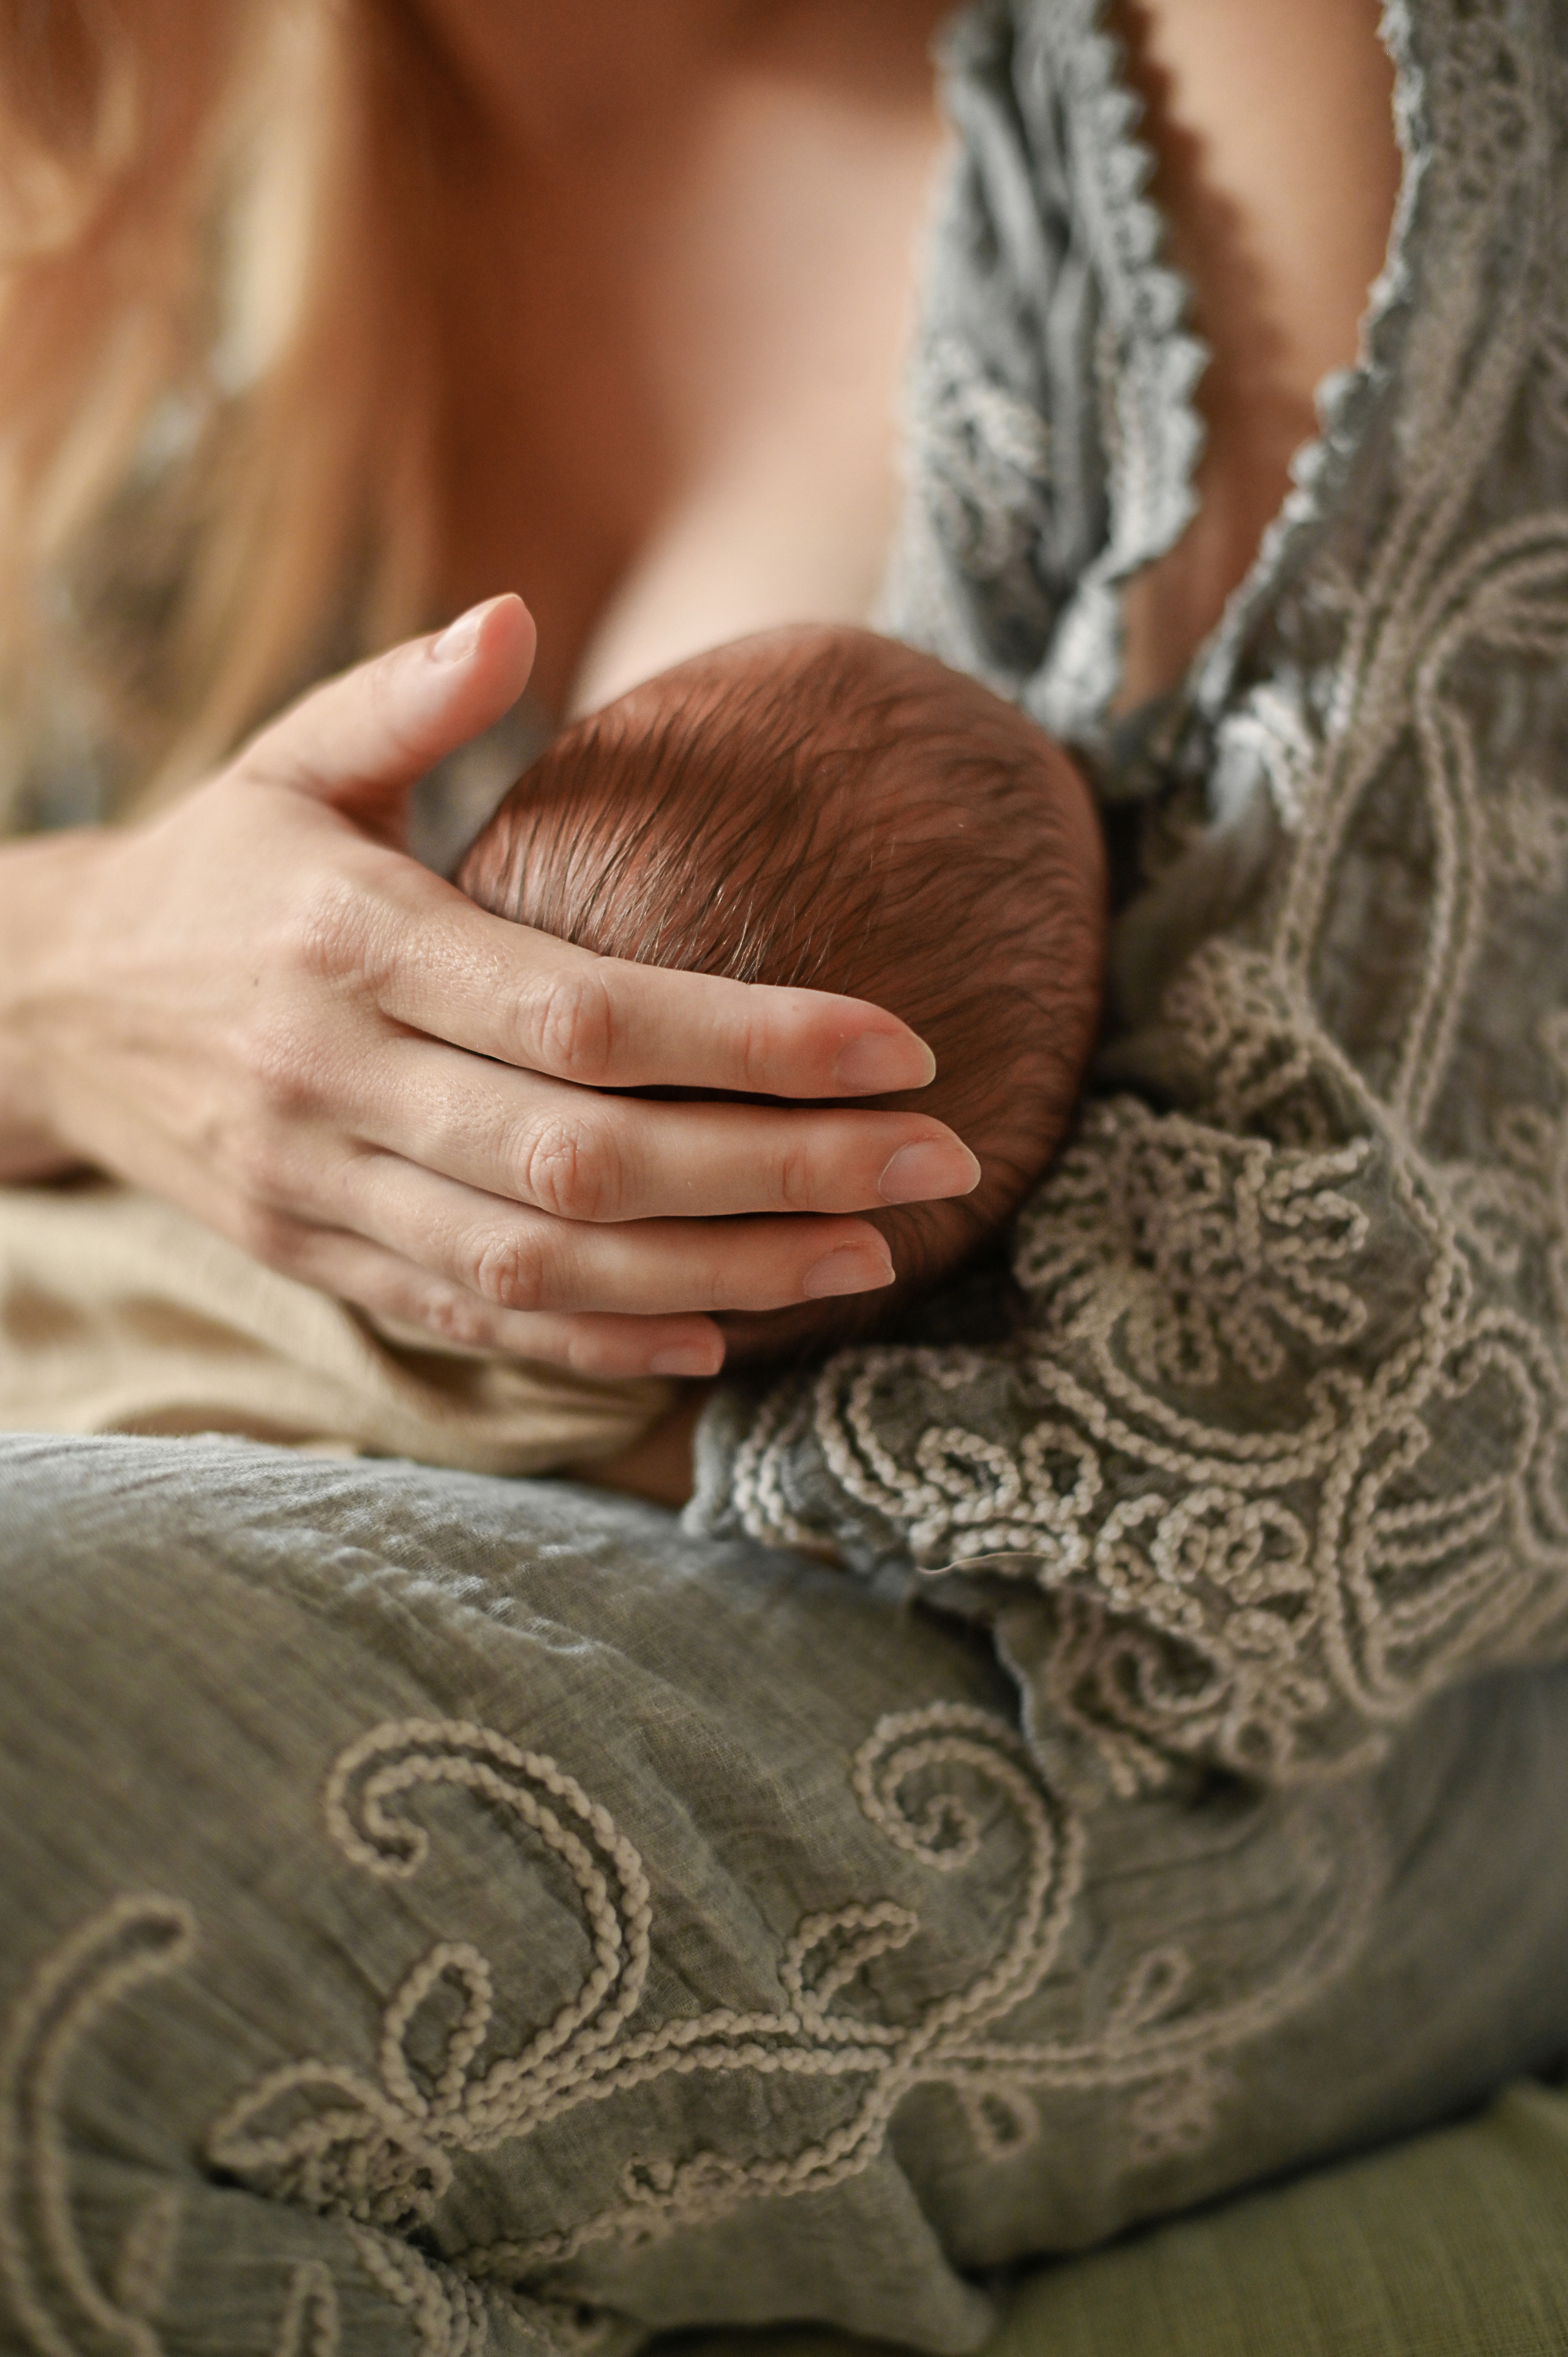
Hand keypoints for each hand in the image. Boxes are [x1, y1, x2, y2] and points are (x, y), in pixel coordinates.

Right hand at [7, 595, 977, 1376]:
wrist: (46, 1006)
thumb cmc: (216, 867)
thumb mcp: (289, 758)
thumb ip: (408, 695)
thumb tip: (517, 613)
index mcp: (351, 941)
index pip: (588, 1017)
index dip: (753, 1043)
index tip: (904, 1046)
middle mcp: (336, 1081)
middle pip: (590, 1162)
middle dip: (780, 1174)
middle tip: (938, 1167)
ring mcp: (319, 1191)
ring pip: (546, 1270)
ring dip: (721, 1275)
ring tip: (870, 1260)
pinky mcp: (314, 1260)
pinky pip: (475, 1325)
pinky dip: (603, 1345)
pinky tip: (725, 1333)